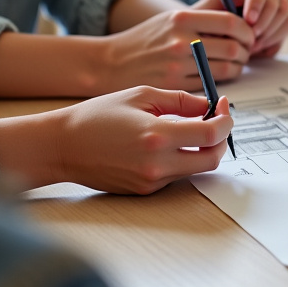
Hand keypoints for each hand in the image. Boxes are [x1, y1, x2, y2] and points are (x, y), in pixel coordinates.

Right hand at [47, 87, 232, 194]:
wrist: (62, 147)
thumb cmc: (97, 116)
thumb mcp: (140, 95)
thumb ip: (180, 100)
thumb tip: (209, 106)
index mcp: (156, 136)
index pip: (210, 135)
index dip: (225, 120)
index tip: (224, 106)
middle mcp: (157, 164)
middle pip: (211, 159)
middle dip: (220, 139)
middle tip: (217, 120)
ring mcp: (151, 181)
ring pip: (194, 168)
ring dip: (200, 148)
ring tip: (187, 126)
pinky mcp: (144, 191)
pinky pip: (176, 175)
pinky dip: (180, 158)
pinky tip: (166, 142)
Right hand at [101, 8, 252, 89]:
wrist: (108, 64)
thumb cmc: (143, 41)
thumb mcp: (169, 19)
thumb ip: (201, 20)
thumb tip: (239, 25)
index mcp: (182, 18)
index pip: (231, 22)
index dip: (247, 31)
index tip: (248, 36)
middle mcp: (181, 41)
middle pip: (232, 48)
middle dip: (245, 53)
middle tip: (244, 55)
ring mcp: (177, 66)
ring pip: (225, 70)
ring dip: (236, 70)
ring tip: (231, 67)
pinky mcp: (174, 87)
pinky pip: (209, 86)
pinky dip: (218, 84)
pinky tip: (215, 79)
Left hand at [192, 0, 287, 55]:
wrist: (209, 38)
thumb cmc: (203, 24)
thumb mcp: (202, 17)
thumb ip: (214, 15)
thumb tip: (235, 20)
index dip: (257, 1)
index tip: (249, 21)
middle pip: (277, 0)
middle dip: (266, 23)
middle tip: (251, 41)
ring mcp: (273, 7)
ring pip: (286, 14)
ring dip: (271, 33)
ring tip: (252, 47)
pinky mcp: (279, 22)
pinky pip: (287, 28)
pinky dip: (274, 41)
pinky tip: (258, 49)